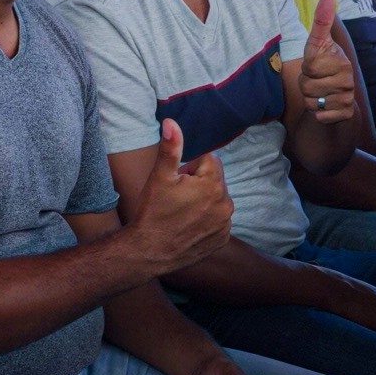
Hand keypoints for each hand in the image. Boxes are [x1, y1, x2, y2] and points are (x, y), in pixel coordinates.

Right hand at [125, 119, 232, 275]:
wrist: (149, 252)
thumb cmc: (152, 212)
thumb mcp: (159, 177)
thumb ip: (170, 147)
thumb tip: (172, 122)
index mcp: (213, 184)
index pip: (209, 160)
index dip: (189, 166)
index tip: (177, 179)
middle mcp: (226, 203)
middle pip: (214, 180)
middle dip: (198, 182)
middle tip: (176, 196)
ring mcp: (225, 224)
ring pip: (216, 199)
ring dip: (203, 200)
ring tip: (181, 211)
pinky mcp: (222, 238)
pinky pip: (218, 219)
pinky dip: (206, 219)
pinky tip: (188, 224)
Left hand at [297, 0, 356, 124]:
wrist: (340, 96)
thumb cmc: (326, 65)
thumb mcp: (320, 44)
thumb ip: (321, 22)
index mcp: (342, 60)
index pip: (309, 65)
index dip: (307, 67)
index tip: (317, 63)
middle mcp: (348, 79)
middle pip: (306, 85)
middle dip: (305, 84)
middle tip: (317, 79)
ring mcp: (347, 97)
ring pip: (310, 101)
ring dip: (309, 98)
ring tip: (320, 91)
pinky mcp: (344, 114)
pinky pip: (318, 116)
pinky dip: (317, 113)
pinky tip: (325, 106)